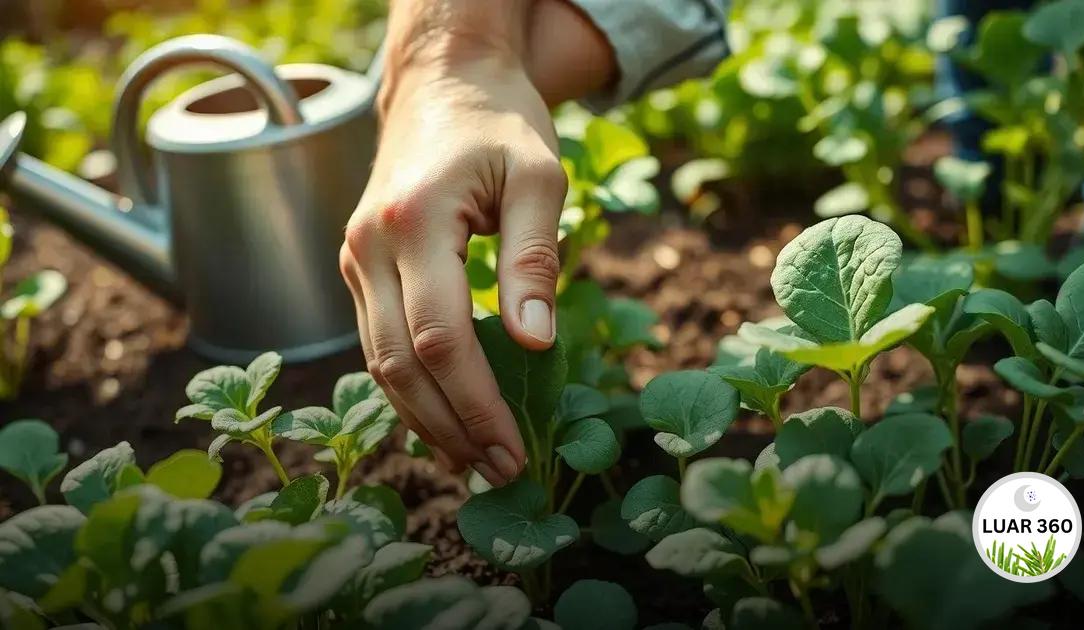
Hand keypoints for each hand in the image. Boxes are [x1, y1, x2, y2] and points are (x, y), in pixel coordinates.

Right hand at [340, 43, 568, 490]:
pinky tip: (445, 420)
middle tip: (503, 471)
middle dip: (452, 428)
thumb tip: (534, 343)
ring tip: (477, 461)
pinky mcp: (358, 268)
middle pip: (400, 364)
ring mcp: (355, 259)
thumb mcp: (537, 177)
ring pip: (379, 364)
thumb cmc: (498, 124)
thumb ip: (534, 258)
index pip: (440, 337)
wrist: (440, 82)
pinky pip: (377, 343)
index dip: (476, 403)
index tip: (516, 448)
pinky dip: (410, 390)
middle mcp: (368, 245)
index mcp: (413, 221)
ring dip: (426, 420)